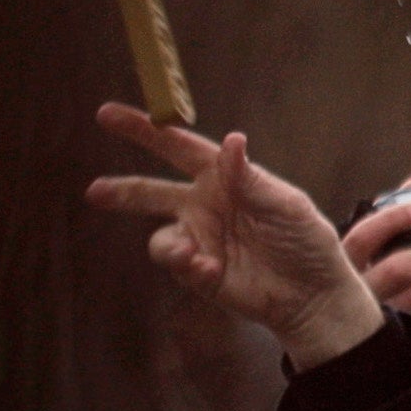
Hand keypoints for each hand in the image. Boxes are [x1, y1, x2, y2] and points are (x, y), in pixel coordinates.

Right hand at [84, 106, 382, 364]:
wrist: (315, 295)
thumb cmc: (307, 242)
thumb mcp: (287, 204)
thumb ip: (252, 178)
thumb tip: (231, 142)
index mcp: (224, 178)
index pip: (178, 147)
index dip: (145, 130)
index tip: (108, 116)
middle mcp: (205, 206)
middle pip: (152, 192)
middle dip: (123, 189)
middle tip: (94, 190)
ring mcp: (200, 241)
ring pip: (160, 238)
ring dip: (168, 245)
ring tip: (188, 254)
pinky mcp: (201, 274)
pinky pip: (179, 266)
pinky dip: (188, 266)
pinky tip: (209, 268)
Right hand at [344, 189, 410, 341]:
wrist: (341, 344)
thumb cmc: (354, 290)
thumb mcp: (360, 254)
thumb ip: (383, 221)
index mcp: (342, 265)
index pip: (365, 237)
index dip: (395, 219)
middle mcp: (352, 294)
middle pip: (398, 269)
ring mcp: (372, 320)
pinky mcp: (392, 342)